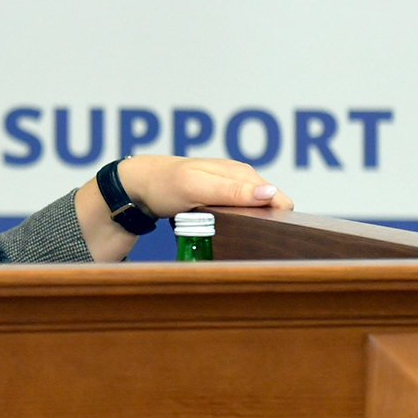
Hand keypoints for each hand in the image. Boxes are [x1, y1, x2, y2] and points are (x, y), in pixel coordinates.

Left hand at [75, 156, 291, 261]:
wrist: (138, 186)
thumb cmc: (165, 184)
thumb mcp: (197, 187)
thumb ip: (232, 191)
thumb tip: (270, 193)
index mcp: (240, 173)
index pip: (278, 199)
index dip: (279, 218)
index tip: (268, 238)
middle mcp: (240, 179)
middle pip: (270, 208)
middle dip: (266, 224)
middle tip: (249, 244)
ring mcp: (230, 190)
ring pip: (255, 213)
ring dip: (250, 227)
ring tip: (239, 242)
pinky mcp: (220, 201)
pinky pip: (239, 216)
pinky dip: (237, 226)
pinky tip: (229, 235)